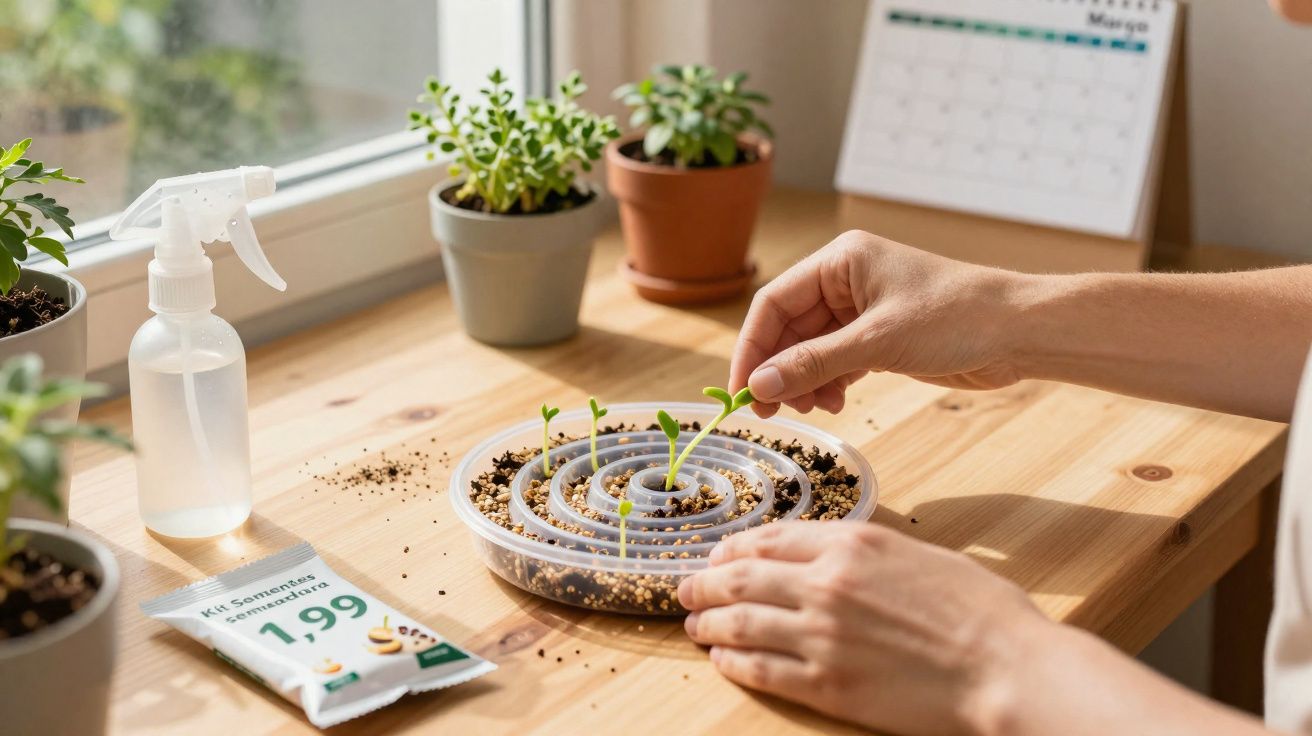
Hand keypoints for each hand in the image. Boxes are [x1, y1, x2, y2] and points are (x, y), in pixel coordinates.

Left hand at [678, 521, 1054, 735]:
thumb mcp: (916, 553)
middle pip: (740, 578)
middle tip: (686, 588)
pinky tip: (722, 660)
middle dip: (704, 582)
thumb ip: (861, 551)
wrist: (1006, 668)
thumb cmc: (979, 609)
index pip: (769, 539)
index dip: (733, 549)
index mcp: (851, 543)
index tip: (716, 557)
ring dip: (708, 622)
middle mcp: (826, 584)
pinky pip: (760, 670)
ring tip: (694, 625)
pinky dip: (732, 662)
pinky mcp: (826, 686)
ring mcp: (821, 636)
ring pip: (739, 623)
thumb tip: (823, 553)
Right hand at [731, 230, 1030, 416]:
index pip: (774, 303)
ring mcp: (863, 310)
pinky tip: (837, 402)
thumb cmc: (956, 318)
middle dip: (779, 369)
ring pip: (811, 349)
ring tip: (815, 407)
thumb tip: (760, 384)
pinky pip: (836, 360)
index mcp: (840, 262)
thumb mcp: (878, 342)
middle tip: (771, 411)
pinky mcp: (881, 337)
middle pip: (789, 328)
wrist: (1020, 332)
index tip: (742, 389)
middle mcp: (846, 281)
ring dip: (805, 381)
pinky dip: (830, 383)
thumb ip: (815, 363)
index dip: (752, 347)